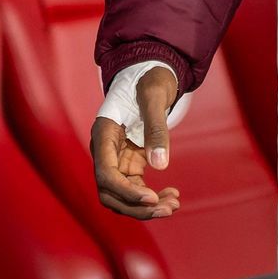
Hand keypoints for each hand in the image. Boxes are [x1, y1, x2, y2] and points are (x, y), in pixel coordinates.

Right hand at [90, 65, 180, 221]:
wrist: (152, 70)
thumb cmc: (150, 78)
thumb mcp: (155, 96)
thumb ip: (157, 128)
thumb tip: (160, 166)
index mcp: (104, 134)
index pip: (105, 175)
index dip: (126, 191)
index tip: (151, 197)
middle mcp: (105, 151)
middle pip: (111, 193)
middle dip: (137, 206)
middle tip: (167, 208)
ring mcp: (117, 158)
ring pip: (123, 195)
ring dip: (145, 207)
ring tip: (173, 205)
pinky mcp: (130, 162)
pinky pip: (136, 188)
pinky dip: (152, 197)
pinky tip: (173, 196)